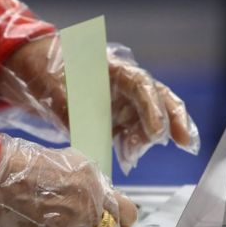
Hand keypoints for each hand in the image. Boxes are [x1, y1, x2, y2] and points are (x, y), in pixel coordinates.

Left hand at [0, 36, 199, 173]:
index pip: (142, 85)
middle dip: (175, 120)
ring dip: (147, 138)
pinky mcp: (118, 119)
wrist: (39, 72)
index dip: (153, 108)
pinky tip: (129, 158)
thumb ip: (67, 102)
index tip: (158, 132)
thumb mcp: (51, 82)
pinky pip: (134, 132)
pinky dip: (135, 145)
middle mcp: (125, 84)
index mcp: (113, 68)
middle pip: (159, 99)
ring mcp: (123, 101)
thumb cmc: (48, 69)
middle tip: (186, 143)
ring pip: (149, 118)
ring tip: (130, 155)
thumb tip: (79, 125)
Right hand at [0, 138, 137, 226]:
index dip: (114, 218)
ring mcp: (83, 209)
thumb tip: (86, 201)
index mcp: (90, 172)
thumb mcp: (54, 163)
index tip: (104, 225)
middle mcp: (93, 189)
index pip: (122, 203)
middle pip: (123, 221)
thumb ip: (77, 183)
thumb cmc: (10, 168)